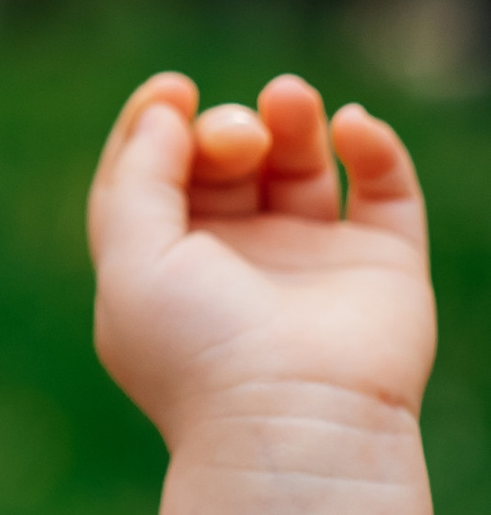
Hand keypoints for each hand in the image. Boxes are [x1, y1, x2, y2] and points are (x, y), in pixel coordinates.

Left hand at [88, 70, 434, 449]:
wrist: (294, 423)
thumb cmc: (199, 349)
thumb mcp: (131, 258)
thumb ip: (137, 174)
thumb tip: (167, 110)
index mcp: (167, 265)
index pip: (155, 174)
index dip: (158, 124)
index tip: (172, 91)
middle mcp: (238, 261)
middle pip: (226, 159)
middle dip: (225, 129)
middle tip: (237, 140)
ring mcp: (312, 262)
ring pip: (302, 163)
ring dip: (292, 118)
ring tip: (289, 100)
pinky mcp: (382, 264)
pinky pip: (383, 187)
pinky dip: (373, 145)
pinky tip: (351, 126)